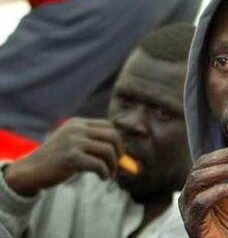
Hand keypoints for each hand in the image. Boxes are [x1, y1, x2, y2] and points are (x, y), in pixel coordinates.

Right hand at [4, 118, 121, 196]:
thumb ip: (94, 144)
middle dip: (120, 152)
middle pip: (113, 136)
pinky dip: (105, 173)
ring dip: (113, 165)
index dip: (117, 141)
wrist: (30, 170)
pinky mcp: (71, 157)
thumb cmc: (56, 159)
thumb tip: (123, 154)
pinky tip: (103, 178)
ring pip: (108, 150)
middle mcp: (77, 129)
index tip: (118, 154)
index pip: (109, 125)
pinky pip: (99, 165)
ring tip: (110, 174)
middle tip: (117, 164)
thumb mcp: (74, 144)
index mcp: (78, 123)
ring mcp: (74, 141)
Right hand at [179, 147, 227, 237]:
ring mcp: (188, 207)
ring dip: (222, 170)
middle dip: (226, 157)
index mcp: (197, 186)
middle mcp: (188, 194)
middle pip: (201, 166)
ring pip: (197, 179)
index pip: (207, 161)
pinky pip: (201, 201)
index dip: (227, 152)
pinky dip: (219, 191)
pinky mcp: (192, 221)